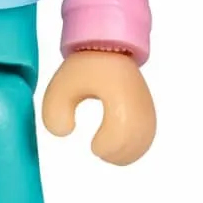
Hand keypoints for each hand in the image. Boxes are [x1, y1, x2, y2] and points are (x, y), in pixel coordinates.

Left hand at [41, 50, 155, 165]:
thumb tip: (63, 132)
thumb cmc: (84, 69)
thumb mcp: (60, 86)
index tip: (93, 145)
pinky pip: (146, 136)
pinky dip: (133, 148)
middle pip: (136, 139)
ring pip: (143, 140)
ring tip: (105, 151)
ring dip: (124, 153)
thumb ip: (55, 111)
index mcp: (117, 91)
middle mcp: (137, 100)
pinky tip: (116, 149)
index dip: (107, 145)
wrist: (108, 49)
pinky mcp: (148, 111)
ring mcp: (146, 106)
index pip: (121, 129)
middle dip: (115, 153)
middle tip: (97, 150)